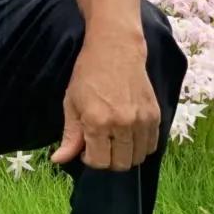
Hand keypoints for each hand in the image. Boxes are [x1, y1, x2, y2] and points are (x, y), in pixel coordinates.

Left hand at [51, 33, 160, 170]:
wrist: (115, 49)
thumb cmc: (88, 74)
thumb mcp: (71, 102)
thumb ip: (70, 135)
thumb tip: (58, 160)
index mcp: (97, 121)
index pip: (98, 162)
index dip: (90, 159)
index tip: (86, 148)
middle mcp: (122, 124)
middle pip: (120, 164)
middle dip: (108, 159)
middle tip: (101, 144)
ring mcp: (141, 120)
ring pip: (137, 158)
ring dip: (125, 155)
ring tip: (115, 139)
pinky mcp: (155, 115)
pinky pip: (152, 146)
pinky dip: (141, 147)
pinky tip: (129, 135)